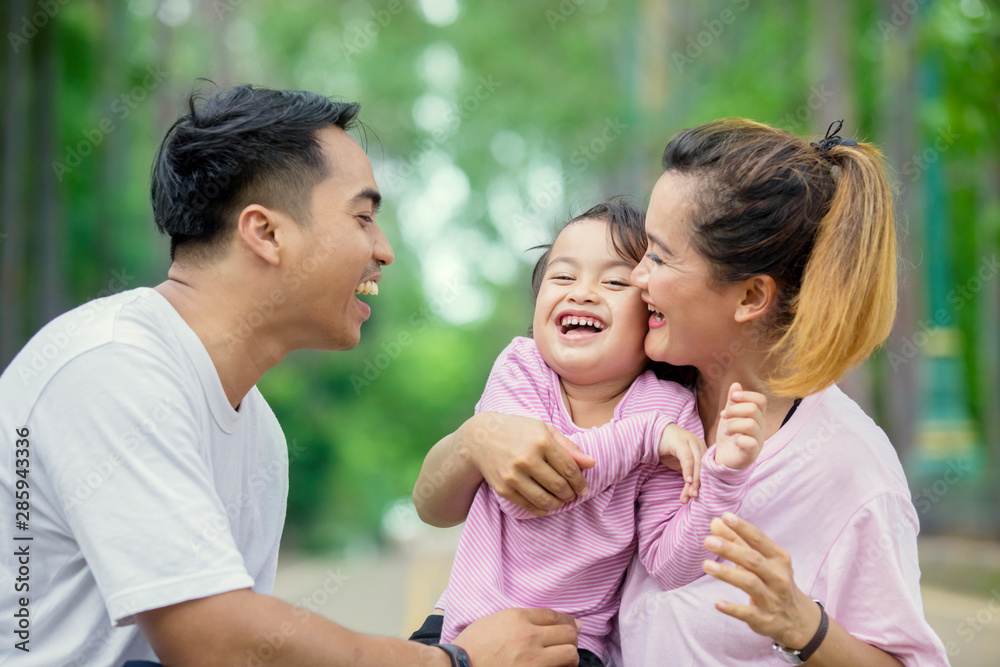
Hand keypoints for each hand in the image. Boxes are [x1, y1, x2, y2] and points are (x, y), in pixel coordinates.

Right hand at [454, 608, 581, 666]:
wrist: (458, 666)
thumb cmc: (473, 645)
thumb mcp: (496, 620)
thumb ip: (521, 619)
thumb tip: (546, 622)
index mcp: (518, 617)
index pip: (556, 615)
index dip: (568, 620)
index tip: (574, 625)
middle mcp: (529, 635)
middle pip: (568, 633)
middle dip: (571, 638)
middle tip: (568, 642)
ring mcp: (533, 659)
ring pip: (570, 653)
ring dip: (569, 655)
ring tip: (563, 658)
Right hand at [460, 412, 594, 516]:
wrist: (480, 438)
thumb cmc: (517, 431)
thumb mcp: (544, 430)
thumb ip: (568, 447)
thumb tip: (591, 463)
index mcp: (541, 441)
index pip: (569, 468)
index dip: (580, 482)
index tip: (584, 488)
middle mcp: (527, 459)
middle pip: (559, 486)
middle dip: (571, 494)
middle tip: (573, 495)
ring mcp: (513, 475)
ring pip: (545, 499)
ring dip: (558, 504)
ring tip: (561, 500)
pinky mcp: (504, 488)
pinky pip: (529, 505)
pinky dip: (542, 509)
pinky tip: (546, 505)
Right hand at [658, 423, 706, 502]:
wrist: (654, 432)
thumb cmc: (669, 448)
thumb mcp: (680, 463)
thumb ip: (689, 473)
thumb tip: (694, 492)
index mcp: (702, 451)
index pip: (707, 470)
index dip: (704, 484)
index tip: (699, 497)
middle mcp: (700, 446)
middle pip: (704, 468)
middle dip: (700, 485)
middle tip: (695, 497)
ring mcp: (692, 443)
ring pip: (697, 465)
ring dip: (694, 481)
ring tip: (690, 495)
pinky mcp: (682, 443)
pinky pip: (687, 458)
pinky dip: (688, 470)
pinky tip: (687, 480)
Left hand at [701, 513, 822, 649]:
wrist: (797, 619)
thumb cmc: (773, 581)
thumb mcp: (761, 560)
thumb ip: (738, 541)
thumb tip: (715, 522)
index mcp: (778, 559)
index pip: (760, 540)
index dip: (743, 528)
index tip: (725, 517)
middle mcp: (778, 577)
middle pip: (753, 560)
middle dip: (730, 549)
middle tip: (708, 541)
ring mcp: (772, 599)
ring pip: (750, 583)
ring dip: (728, 574)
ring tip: (706, 565)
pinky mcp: (764, 620)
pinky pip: (748, 613)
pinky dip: (733, 609)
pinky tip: (718, 603)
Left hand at [714, 382, 765, 468]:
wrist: (725, 458)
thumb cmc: (730, 436)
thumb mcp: (729, 415)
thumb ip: (733, 401)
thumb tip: (736, 384)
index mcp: (757, 417)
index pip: (761, 400)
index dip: (747, 395)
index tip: (732, 397)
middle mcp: (761, 428)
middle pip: (754, 410)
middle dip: (734, 410)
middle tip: (723, 416)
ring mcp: (758, 441)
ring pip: (751, 425)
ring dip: (733, 425)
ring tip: (726, 430)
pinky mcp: (752, 454)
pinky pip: (750, 443)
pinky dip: (739, 439)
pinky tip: (733, 441)